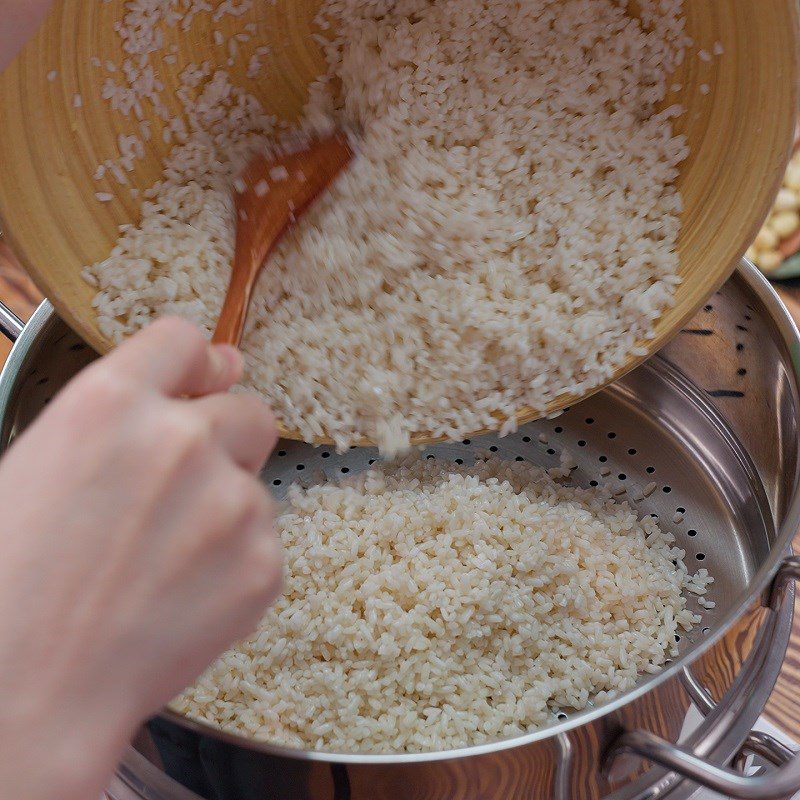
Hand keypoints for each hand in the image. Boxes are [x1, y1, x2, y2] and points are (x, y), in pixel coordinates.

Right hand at [0, 318, 280, 799]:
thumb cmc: (12, 577)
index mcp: (110, 405)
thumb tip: (213, 368)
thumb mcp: (37, 463)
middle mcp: (181, 440)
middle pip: (247, 406)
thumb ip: (120, 409)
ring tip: (166, 555)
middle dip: (225, 435)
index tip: (201, 379)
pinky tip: (185, 592)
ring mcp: (231, 502)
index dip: (194, 362)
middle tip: (185, 482)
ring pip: (257, 477)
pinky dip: (237, 559)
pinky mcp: (263, 562)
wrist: (27, 690)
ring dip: (227, 501)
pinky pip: (265, 539)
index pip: (185, 340)